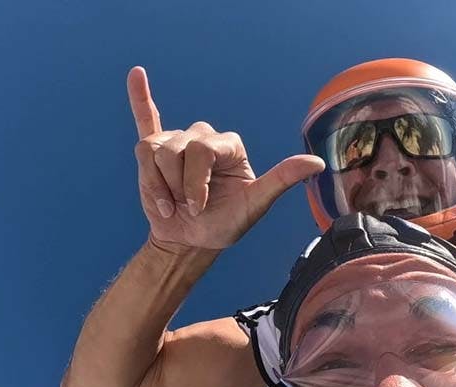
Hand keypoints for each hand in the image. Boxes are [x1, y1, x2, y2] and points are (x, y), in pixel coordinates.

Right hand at [127, 66, 324, 249]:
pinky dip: (139, 98)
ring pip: (153, 150)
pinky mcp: (154, 154)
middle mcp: (203, 139)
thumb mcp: (255, 205)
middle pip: (176, 148)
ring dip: (157, 184)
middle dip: (178, 184)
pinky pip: (146, 120)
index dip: (194, 181)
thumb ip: (282, 180)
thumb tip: (317, 162)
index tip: (199, 207)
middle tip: (187, 206)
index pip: (202, 149)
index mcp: (229, 146)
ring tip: (170, 202)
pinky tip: (137, 75)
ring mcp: (177, 144)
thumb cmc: (224, 225)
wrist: (192, 241)